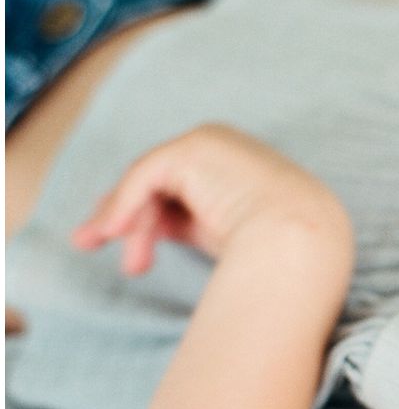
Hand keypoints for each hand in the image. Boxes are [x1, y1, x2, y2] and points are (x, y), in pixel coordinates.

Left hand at [70, 123, 351, 274]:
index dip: (148, 218)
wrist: (299, 246)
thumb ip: (184, 224)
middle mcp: (227, 147)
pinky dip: (126, 207)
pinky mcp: (192, 149)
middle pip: (157, 181)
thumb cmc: (279, 254)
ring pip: (149, 184)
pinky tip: (118, 234)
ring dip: (130, 224)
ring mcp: (210, 143)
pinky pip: (143, 178)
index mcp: (244, 169)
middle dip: (121, 216)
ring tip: (133, 264)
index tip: (131, 251)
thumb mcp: (221, 236)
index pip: (181, 187)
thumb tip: (134, 234)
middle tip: (88, 242)